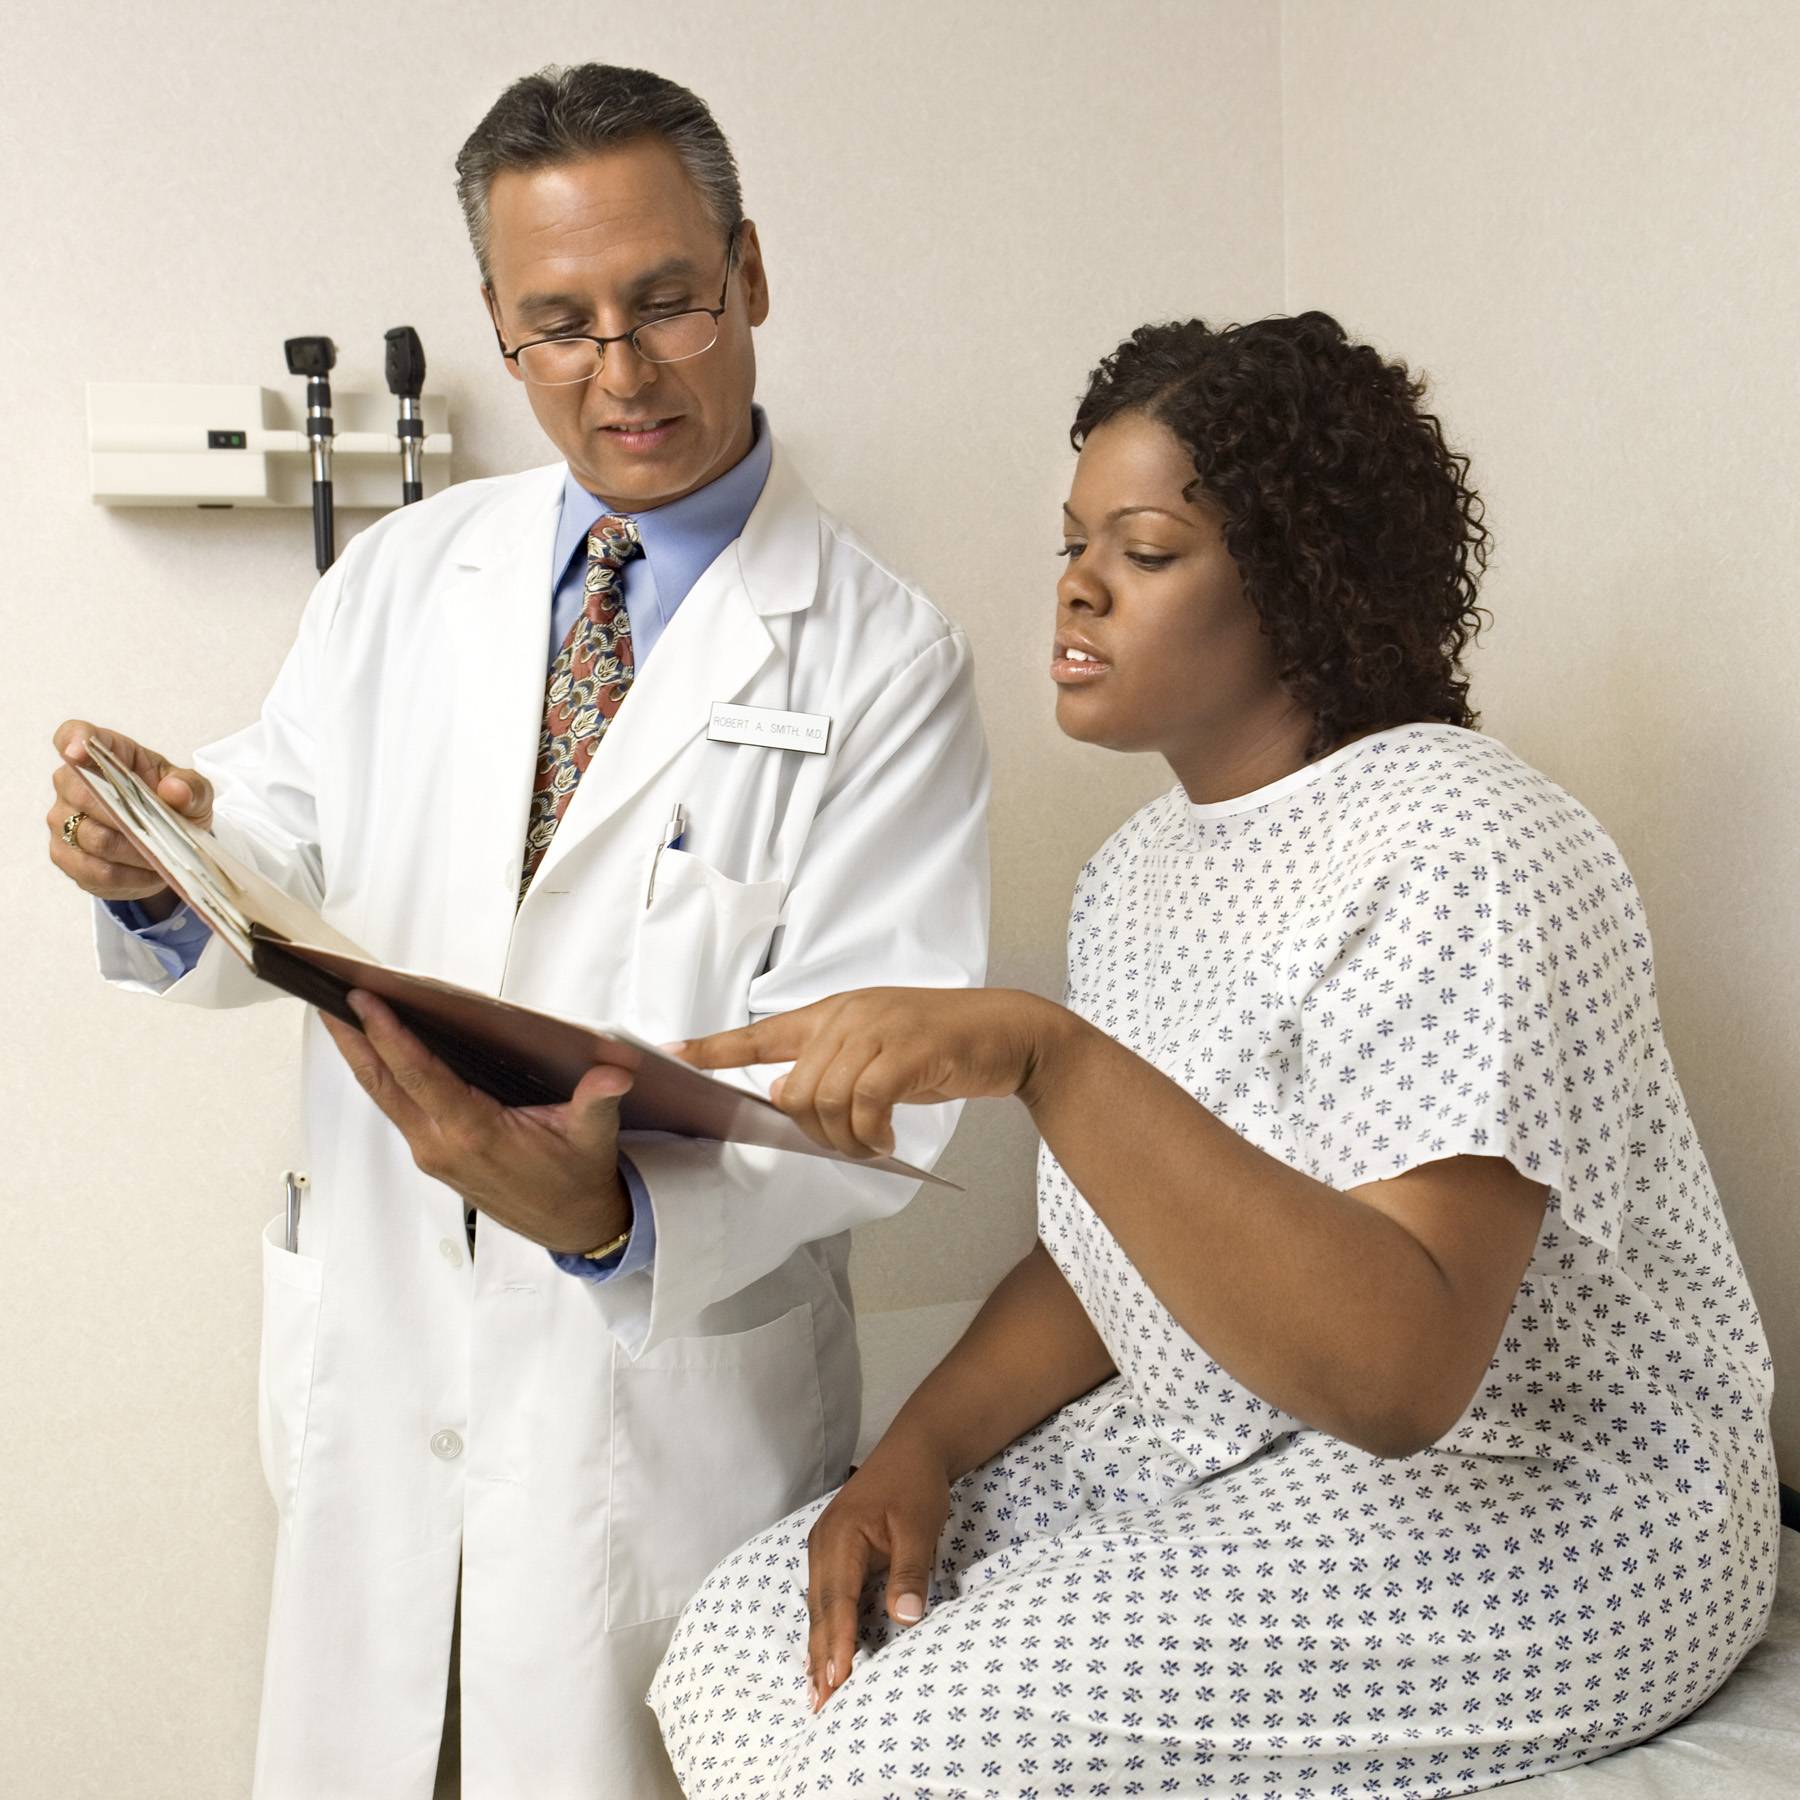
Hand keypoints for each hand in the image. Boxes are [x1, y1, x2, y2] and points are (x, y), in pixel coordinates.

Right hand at [49, 720, 213, 907]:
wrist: (169, 844)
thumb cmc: (175, 805)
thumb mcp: (195, 793)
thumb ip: (191, 787)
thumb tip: (174, 791)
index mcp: (106, 753)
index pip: (74, 735)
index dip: (74, 740)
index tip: (80, 750)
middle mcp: (71, 783)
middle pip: (83, 794)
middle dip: (127, 816)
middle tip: (161, 832)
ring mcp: (63, 820)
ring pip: (93, 837)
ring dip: (134, 851)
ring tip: (163, 856)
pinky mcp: (66, 857)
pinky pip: (96, 870)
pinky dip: (130, 876)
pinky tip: (150, 873)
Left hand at [321, 991, 634, 1253]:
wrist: (572, 1225)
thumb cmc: (577, 1178)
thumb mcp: (593, 1135)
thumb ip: (598, 1100)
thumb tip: (614, 1073)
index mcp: (474, 1135)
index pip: (421, 1076)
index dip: (390, 1036)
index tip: (366, 1000)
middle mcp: (441, 1145)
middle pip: (384, 1083)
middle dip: (352, 1038)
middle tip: (327, 995)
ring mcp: (432, 1152)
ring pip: (384, 1096)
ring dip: (359, 1055)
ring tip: (339, 1013)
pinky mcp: (433, 1154)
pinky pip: (397, 1108)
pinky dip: (381, 1074)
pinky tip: (376, 1050)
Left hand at [674, 987, 1061, 1158]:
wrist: (1008, 1032)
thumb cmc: (942, 1046)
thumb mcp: (879, 1051)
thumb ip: (835, 1069)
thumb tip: (795, 1101)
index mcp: (833, 1013)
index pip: (760, 1031)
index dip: (713, 1047)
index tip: (669, 1054)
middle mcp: (848, 1016)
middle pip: (794, 1088)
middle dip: (813, 1130)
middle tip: (849, 1144)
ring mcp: (878, 1029)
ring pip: (826, 1099)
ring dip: (845, 1138)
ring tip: (871, 1145)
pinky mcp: (908, 1050)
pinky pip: (865, 1103)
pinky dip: (870, 1132)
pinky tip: (886, 1139)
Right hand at [803, 1424, 951, 1711]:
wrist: (913, 1449)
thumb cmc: (916, 1485)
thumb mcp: (920, 1526)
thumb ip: (910, 1571)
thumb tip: (906, 1619)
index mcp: (840, 1538)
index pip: (838, 1601)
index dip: (837, 1643)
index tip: (836, 1682)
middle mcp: (823, 1545)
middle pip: (821, 1609)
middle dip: (819, 1657)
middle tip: (819, 1705)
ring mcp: (824, 1548)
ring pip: (819, 1606)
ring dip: (818, 1647)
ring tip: (816, 1692)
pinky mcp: (833, 1553)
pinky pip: (826, 1597)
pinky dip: (824, 1628)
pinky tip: (824, 1653)